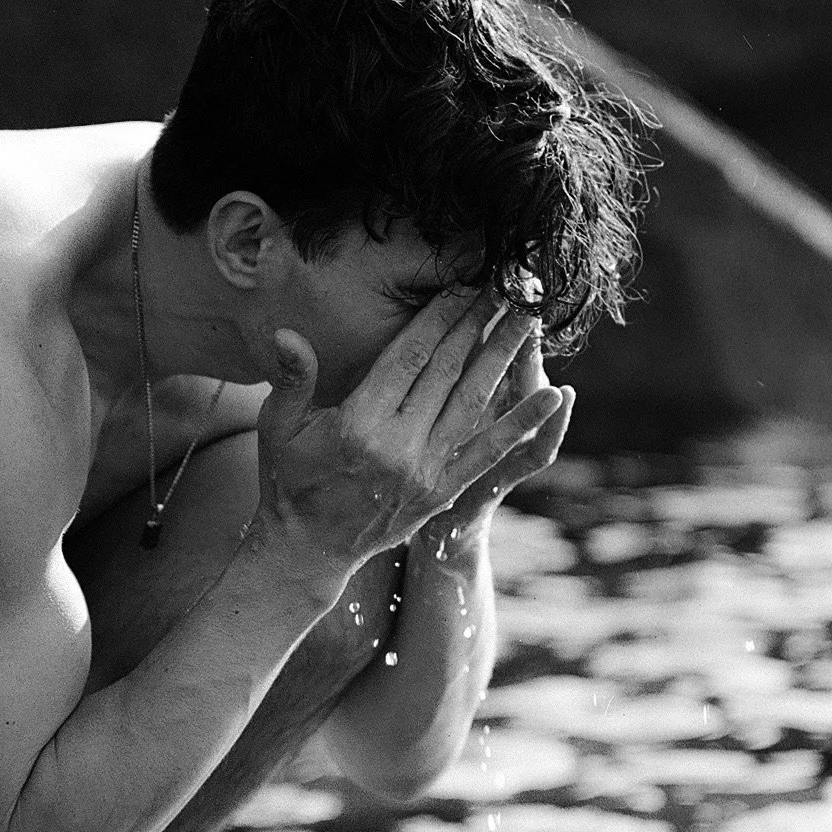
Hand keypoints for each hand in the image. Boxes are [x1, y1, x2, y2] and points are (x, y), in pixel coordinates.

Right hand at [253, 291, 568, 578]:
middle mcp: (397, 447)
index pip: (409, 357)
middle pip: (448, 371)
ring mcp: (424, 472)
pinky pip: (489, 452)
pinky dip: (522, 423)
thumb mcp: (278, 426)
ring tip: (528, 316)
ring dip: (505, 356)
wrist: (308, 549)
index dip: (440, 316)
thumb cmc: (288, 478)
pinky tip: (553, 394)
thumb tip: (286, 333)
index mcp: (358, 424)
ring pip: (474, 401)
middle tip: (506, 283)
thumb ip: (291, 377)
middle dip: (478, 322)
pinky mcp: (442, 492)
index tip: (463, 281)